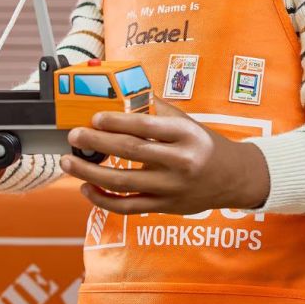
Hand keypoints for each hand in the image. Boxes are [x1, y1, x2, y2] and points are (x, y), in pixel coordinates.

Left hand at [60, 97, 270, 214]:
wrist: (235, 178)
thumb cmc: (207, 146)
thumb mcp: (190, 123)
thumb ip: (158, 111)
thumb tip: (125, 96)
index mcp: (187, 135)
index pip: (145, 126)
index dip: (116, 121)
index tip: (94, 118)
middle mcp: (180, 162)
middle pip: (130, 152)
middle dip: (96, 143)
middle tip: (74, 136)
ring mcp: (172, 188)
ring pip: (123, 182)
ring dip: (90, 173)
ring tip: (69, 163)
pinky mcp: (165, 207)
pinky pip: (128, 207)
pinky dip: (103, 200)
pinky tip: (87, 188)